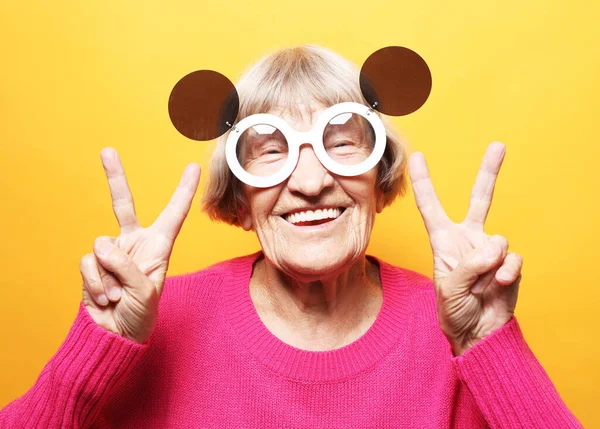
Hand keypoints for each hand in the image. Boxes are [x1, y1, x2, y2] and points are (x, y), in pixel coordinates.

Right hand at [79, 148, 199, 343]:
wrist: (115, 336)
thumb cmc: (139, 316)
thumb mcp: (145, 293)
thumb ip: (127, 267)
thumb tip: (101, 245)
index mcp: (159, 247)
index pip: (174, 214)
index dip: (183, 191)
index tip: (194, 167)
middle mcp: (135, 244)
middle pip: (123, 204)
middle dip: (115, 177)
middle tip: (107, 150)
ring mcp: (111, 253)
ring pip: (102, 247)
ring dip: (109, 276)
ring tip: (118, 295)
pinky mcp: (91, 264)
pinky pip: (88, 263)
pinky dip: (95, 283)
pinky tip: (105, 298)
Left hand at [408, 142, 522, 355]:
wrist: (477, 332)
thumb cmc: (454, 310)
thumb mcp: (449, 288)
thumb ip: (468, 266)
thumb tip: (493, 249)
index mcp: (444, 241)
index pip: (431, 206)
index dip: (424, 182)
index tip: (418, 156)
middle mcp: (468, 239)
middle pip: (479, 199)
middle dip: (489, 172)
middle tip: (498, 145)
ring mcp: (490, 250)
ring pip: (497, 240)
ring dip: (488, 266)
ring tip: (479, 285)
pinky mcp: (509, 263)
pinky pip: (513, 259)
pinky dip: (506, 274)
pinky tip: (498, 285)